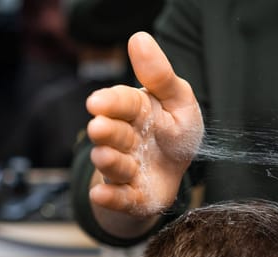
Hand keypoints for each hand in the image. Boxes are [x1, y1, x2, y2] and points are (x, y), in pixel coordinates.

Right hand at [86, 32, 202, 216]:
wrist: (176, 170)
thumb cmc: (175, 132)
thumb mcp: (179, 101)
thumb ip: (161, 76)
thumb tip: (139, 38)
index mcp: (136, 111)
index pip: (121, 103)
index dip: (111, 103)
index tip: (98, 103)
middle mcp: (125, 139)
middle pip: (113, 134)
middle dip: (107, 131)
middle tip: (100, 128)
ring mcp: (126, 168)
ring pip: (114, 165)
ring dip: (110, 161)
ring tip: (106, 156)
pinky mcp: (132, 195)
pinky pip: (120, 197)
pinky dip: (111, 197)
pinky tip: (101, 194)